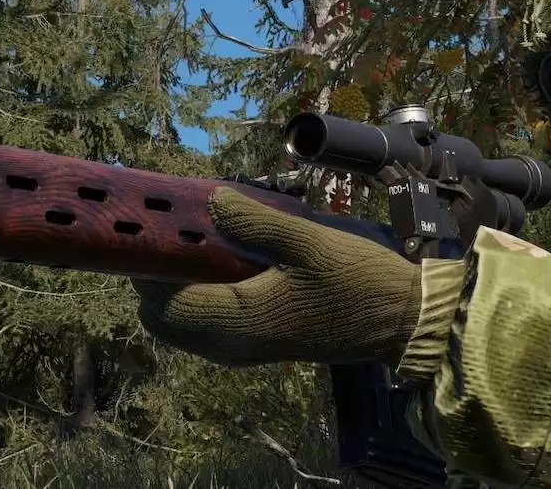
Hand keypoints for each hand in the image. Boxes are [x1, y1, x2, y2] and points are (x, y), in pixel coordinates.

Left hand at [131, 187, 421, 366]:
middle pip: (163, 322)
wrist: (403, 323)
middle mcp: (232, 344)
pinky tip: (220, 264)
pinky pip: (208, 329)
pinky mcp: (259, 346)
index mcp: (238, 321)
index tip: (151, 230)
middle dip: (155, 281)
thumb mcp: (308, 242)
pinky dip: (199, 300)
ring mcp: (245, 350)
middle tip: (170, 234)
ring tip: (193, 244)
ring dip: (176, 290)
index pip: (163, 304)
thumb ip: (254, 222)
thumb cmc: (359, 281)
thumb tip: (209, 201)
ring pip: (184, 327)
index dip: (147, 270)